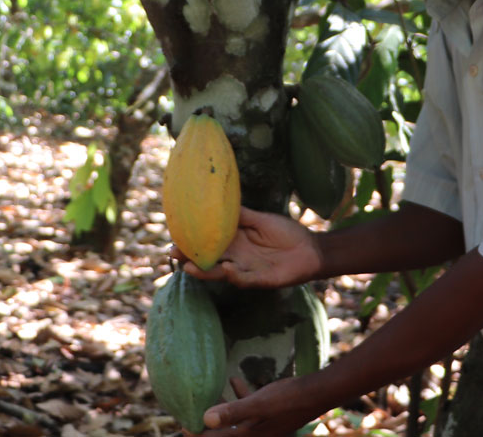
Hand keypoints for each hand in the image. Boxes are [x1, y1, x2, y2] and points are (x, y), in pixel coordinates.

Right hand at [174, 207, 321, 288]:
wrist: (310, 249)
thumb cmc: (286, 233)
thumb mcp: (261, 219)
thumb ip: (242, 214)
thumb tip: (220, 201)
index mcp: (235, 241)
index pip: (209, 241)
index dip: (193, 239)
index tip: (175, 235)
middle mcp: (236, 257)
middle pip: (209, 258)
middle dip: (190, 257)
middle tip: (172, 253)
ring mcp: (246, 269)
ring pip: (221, 272)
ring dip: (205, 271)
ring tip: (189, 266)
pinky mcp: (260, 279)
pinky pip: (244, 279)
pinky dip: (236, 275)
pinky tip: (227, 268)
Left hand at [191, 375, 327, 436]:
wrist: (316, 394)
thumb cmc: (288, 399)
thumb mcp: (259, 404)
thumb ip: (233, 411)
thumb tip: (204, 419)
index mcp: (248, 436)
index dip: (198, 432)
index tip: (183, 422)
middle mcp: (253, 434)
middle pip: (223, 433)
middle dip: (207, 423)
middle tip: (192, 408)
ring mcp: (261, 425)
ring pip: (234, 422)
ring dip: (221, 410)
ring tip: (210, 394)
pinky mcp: (268, 415)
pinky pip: (248, 410)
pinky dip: (239, 398)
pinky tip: (234, 380)